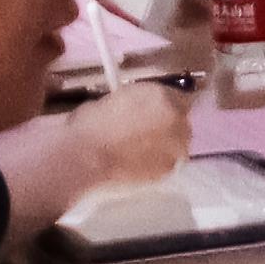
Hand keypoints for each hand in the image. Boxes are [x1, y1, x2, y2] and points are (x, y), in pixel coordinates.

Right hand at [62, 80, 192, 183]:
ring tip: (140, 155)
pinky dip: (158, 166)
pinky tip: (139, 168)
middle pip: (180, 121)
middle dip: (167, 127)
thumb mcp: (113, 99)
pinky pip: (169, 165)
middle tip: (144, 136)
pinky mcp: (171, 169)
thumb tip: (137, 109)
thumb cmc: (88, 126)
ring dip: (165, 147)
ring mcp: (177, 144)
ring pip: (178, 145)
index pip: (177, 98)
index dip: (164, 108)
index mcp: (160, 94)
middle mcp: (176, 116)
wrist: (84, 158)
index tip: (154, 115)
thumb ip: (135, 102)